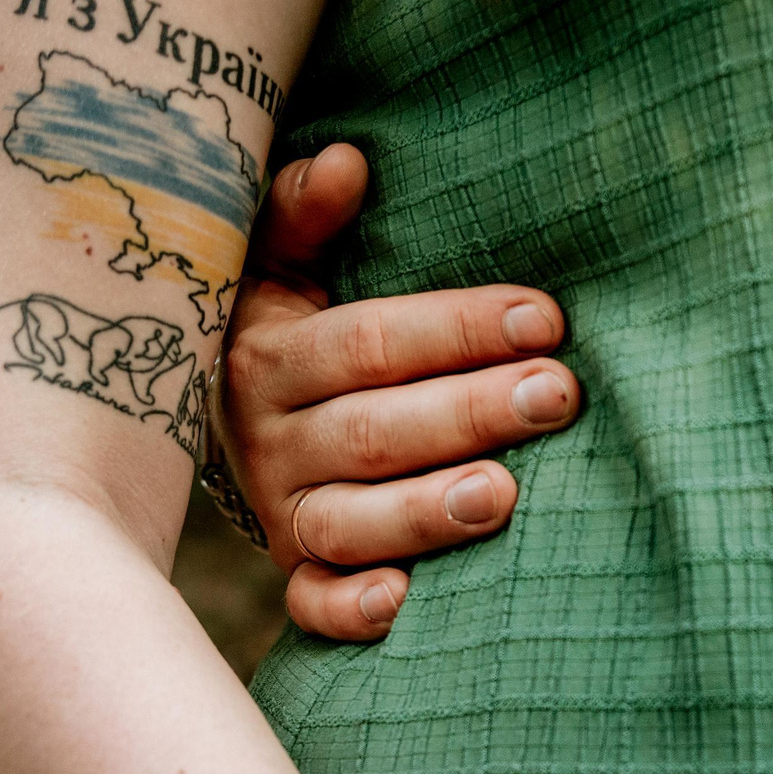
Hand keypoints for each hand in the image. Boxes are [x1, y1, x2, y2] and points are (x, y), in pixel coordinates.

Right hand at [218, 142, 581, 639]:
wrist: (217, 422)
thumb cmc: (291, 329)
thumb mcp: (279, 261)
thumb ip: (305, 212)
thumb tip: (351, 163)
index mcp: (271, 355)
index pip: (371, 341)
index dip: (459, 328)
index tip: (547, 319)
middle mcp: (270, 440)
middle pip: (372, 431)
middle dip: (470, 412)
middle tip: (555, 396)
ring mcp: (283, 513)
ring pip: (348, 522)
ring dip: (424, 512)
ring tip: (504, 495)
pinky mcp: (297, 577)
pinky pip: (313, 605)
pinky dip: (351, 609)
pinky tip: (405, 602)